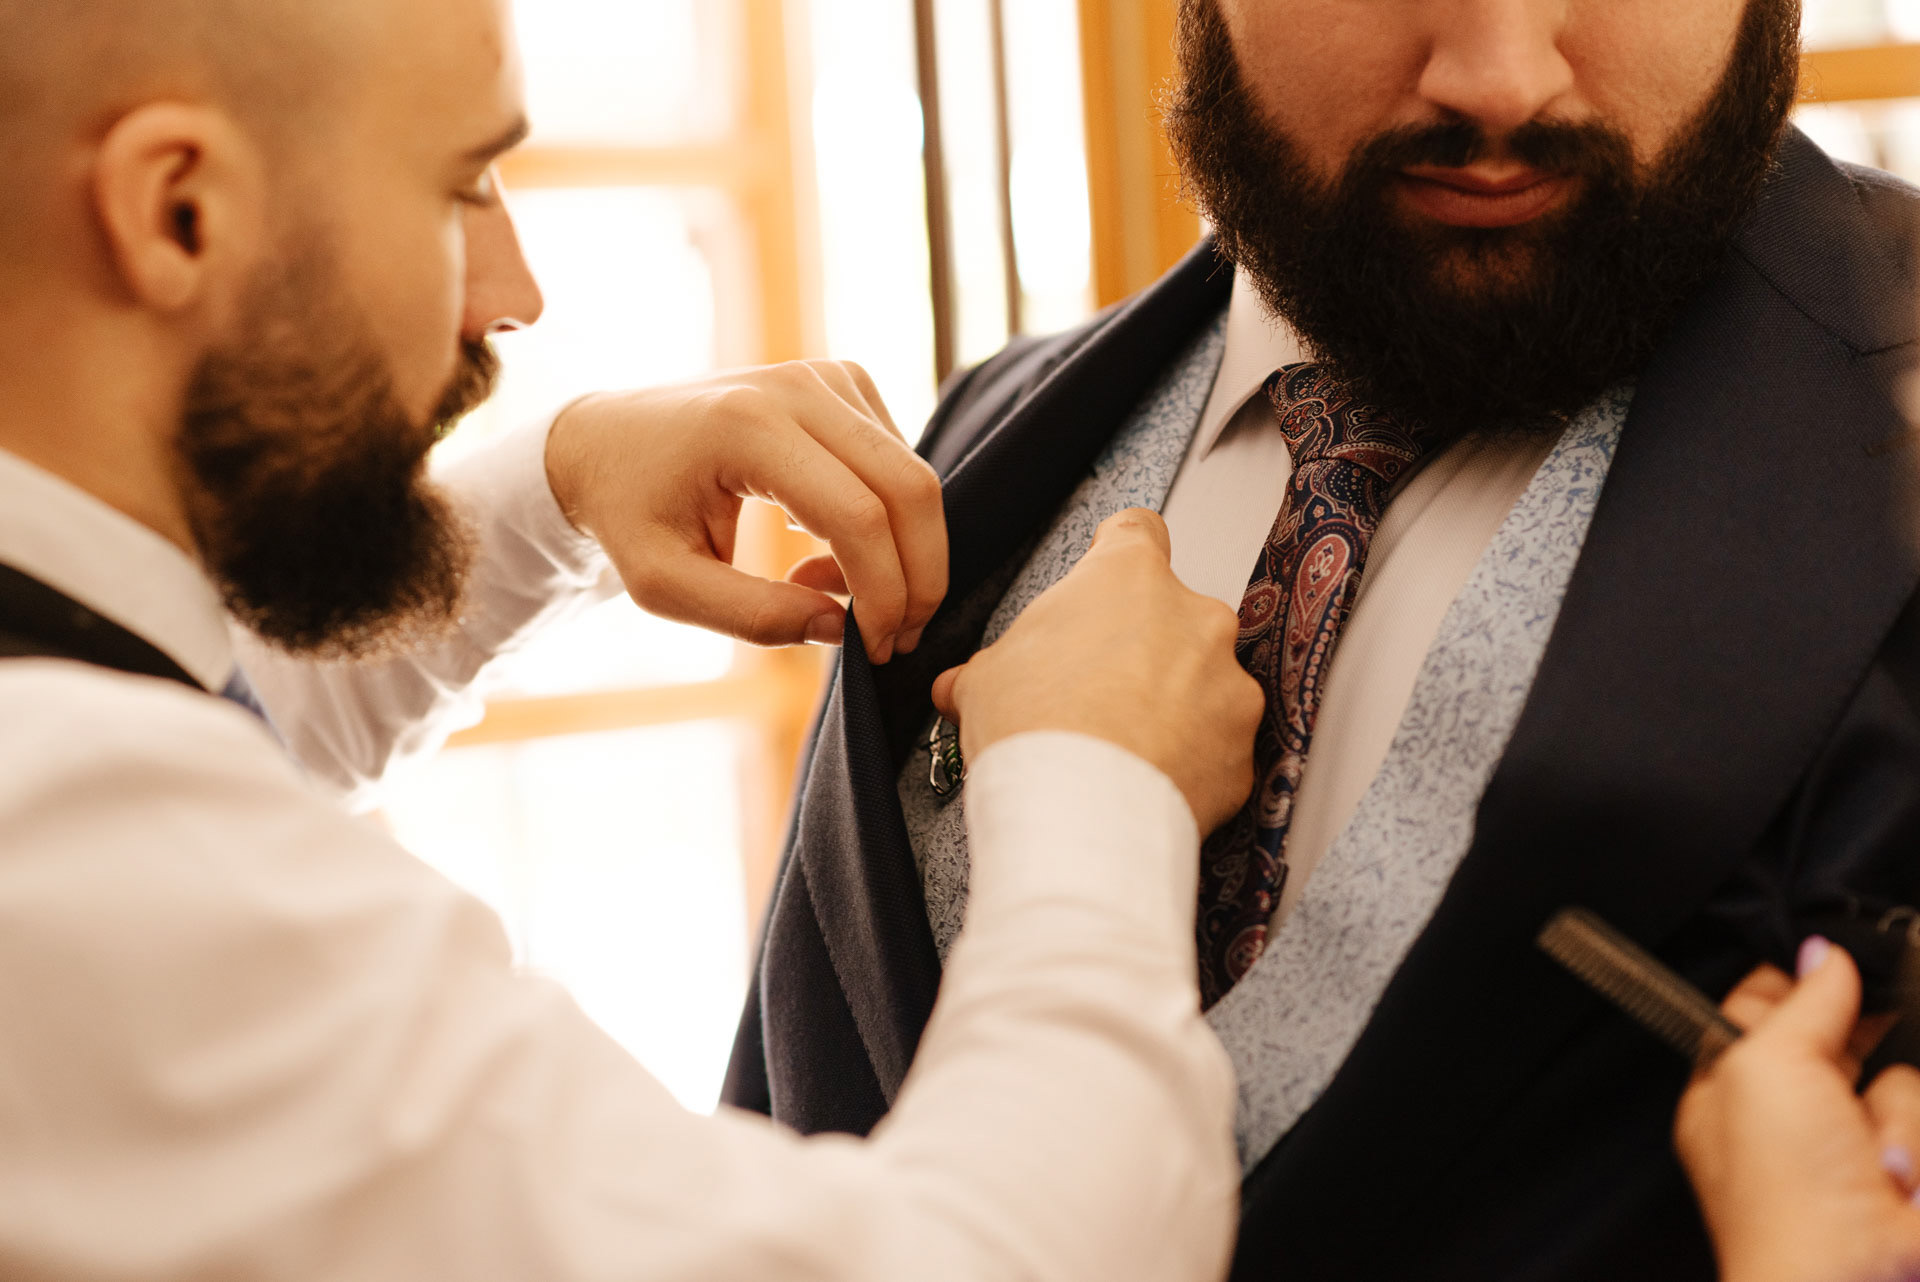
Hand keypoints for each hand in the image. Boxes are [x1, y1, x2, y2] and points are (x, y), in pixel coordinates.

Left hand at [545, 361, 947, 664]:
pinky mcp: (843, 382)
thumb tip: (838, 628)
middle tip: (894, 638)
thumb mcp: (664, 584)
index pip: (859, 515)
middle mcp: (798, 386)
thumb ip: (750, 615)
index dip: (885, 592)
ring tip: (824, 588)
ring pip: (912, 477)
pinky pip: (898, 461)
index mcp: (748, 426)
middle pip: (909, 489)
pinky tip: (822, 545)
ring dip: (898, 552)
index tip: (876, 648)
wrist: (605, 440)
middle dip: (919, 577)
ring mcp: (826, 375)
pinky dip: (884, 519)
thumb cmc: (629, 513)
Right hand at [930, 509, 1263, 831]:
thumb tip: (961, 687)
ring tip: (1124, 748)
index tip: (1106, 582)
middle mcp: (1194, 617)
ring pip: (1204, 684)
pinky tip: (1149, 781)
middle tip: (1097, 693)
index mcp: (1129, 577)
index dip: (1118, 556)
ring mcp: (1229, 682)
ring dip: (1174, 707)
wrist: (1080, 814)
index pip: (1138, 533)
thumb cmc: (1036, 730)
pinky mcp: (1243, 747)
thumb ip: (987, 669)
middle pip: (1173, 617)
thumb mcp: (984, 680)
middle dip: (1143, 650)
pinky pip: (1219, 746)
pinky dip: (1192, 761)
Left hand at [1674, 942, 1919, 1281]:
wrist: (1852, 1281)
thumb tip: (1823, 950)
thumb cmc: (1783, 1193)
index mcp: (1732, 1091)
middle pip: (1842, 1041)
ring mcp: (1859, 1152)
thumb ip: (1802, 1001)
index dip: (1794, 980)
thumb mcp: (1769, 1067)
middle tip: (1849, 1079)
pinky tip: (1899, 1180)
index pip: (1760, 1008)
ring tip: (1875, 1160)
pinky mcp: (1908, 1174)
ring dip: (1894, 1117)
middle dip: (1861, 1050)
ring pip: (1900, 1085)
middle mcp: (1794, 1119)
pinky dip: (1917, 1145)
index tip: (1826, 956)